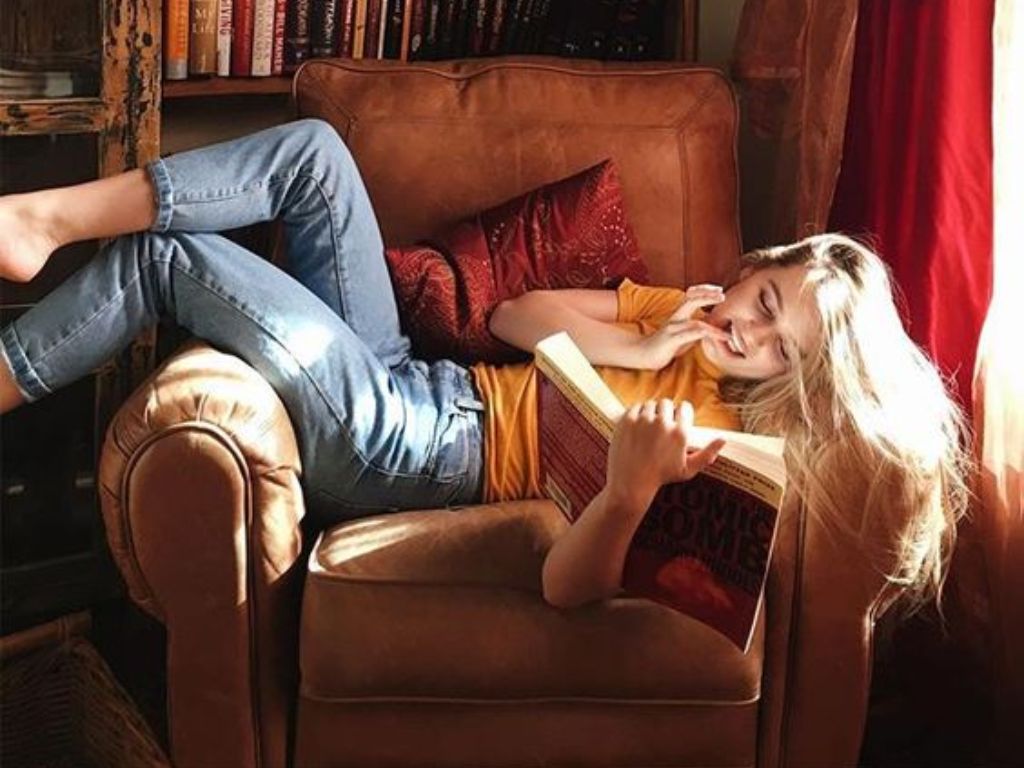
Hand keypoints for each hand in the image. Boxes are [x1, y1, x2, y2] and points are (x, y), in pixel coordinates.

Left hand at [605, 399, 725, 517]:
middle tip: (661, 426)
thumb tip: (724, 440)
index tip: (676, 421)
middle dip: (666, 412)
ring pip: (651, 404)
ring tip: (649, 427)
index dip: (681, 413)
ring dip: (651, 412)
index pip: (684, 407)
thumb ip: (707, 454)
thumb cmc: (661, 477)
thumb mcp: (688, 470)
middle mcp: (662, 424)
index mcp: (680, 433)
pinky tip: (638, 426)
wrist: (631, 482)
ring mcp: (643, 421)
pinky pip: (635, 406)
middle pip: (667, 403)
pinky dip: (637, 413)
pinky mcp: (627, 420)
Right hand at [634, 284, 728, 369]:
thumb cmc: (665, 345)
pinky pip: (687, 336)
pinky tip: (711, 336)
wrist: (643, 354)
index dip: (705, 290)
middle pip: (691, 301)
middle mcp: (675, 319)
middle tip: (723, 295)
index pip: (692, 296)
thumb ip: (696, 328)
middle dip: (707, 296)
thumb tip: (714, 325)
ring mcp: (672, 329)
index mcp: (679, 315)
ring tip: (727, 332)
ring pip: (694, 323)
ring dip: (713, 327)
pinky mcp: (670, 341)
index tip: (719, 290)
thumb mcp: (683, 333)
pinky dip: (701, 335)